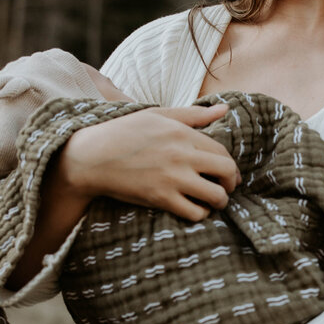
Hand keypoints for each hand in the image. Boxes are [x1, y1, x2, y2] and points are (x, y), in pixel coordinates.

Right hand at [58, 103, 240, 220]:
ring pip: (216, 195)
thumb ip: (193, 114)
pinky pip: (195, 212)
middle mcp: (182, 155)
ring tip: (212, 202)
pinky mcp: (161, 198)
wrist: (92, 157)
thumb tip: (224, 109)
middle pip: (226, 171)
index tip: (227, 174)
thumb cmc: (124, 133)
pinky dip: (200, 213)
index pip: (222, 151)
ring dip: (219, 201)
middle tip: (225, 188)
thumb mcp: (158, 115)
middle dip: (231, 183)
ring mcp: (173, 178)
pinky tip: (194, 209)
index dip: (230, 166)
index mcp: (183, 133)